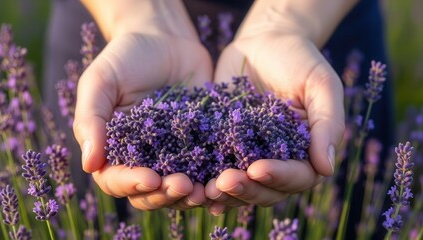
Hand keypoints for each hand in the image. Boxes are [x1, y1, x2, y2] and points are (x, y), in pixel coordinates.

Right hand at [74, 0, 211, 209]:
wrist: (166, 38)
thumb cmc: (126, 57)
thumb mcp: (101, 81)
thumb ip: (91, 120)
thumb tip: (88, 165)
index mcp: (114, 150)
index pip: (115, 180)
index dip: (131, 183)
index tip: (150, 178)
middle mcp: (143, 159)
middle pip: (149, 192)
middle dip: (164, 194)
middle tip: (182, 185)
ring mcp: (173, 155)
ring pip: (178, 189)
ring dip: (190, 195)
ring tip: (204, 190)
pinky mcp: (201, 146)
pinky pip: (207, 170)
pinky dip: (213, 180)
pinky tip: (225, 180)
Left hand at [205, 12, 344, 213]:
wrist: (263, 43)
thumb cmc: (298, 60)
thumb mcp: (320, 84)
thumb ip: (327, 123)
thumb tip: (327, 168)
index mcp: (306, 151)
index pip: (298, 176)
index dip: (279, 177)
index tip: (257, 168)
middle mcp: (278, 160)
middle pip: (267, 190)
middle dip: (247, 189)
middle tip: (225, 181)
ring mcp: (249, 155)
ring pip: (242, 187)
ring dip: (225, 193)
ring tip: (207, 189)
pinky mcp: (223, 146)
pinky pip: (216, 169)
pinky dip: (207, 182)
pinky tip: (195, 188)